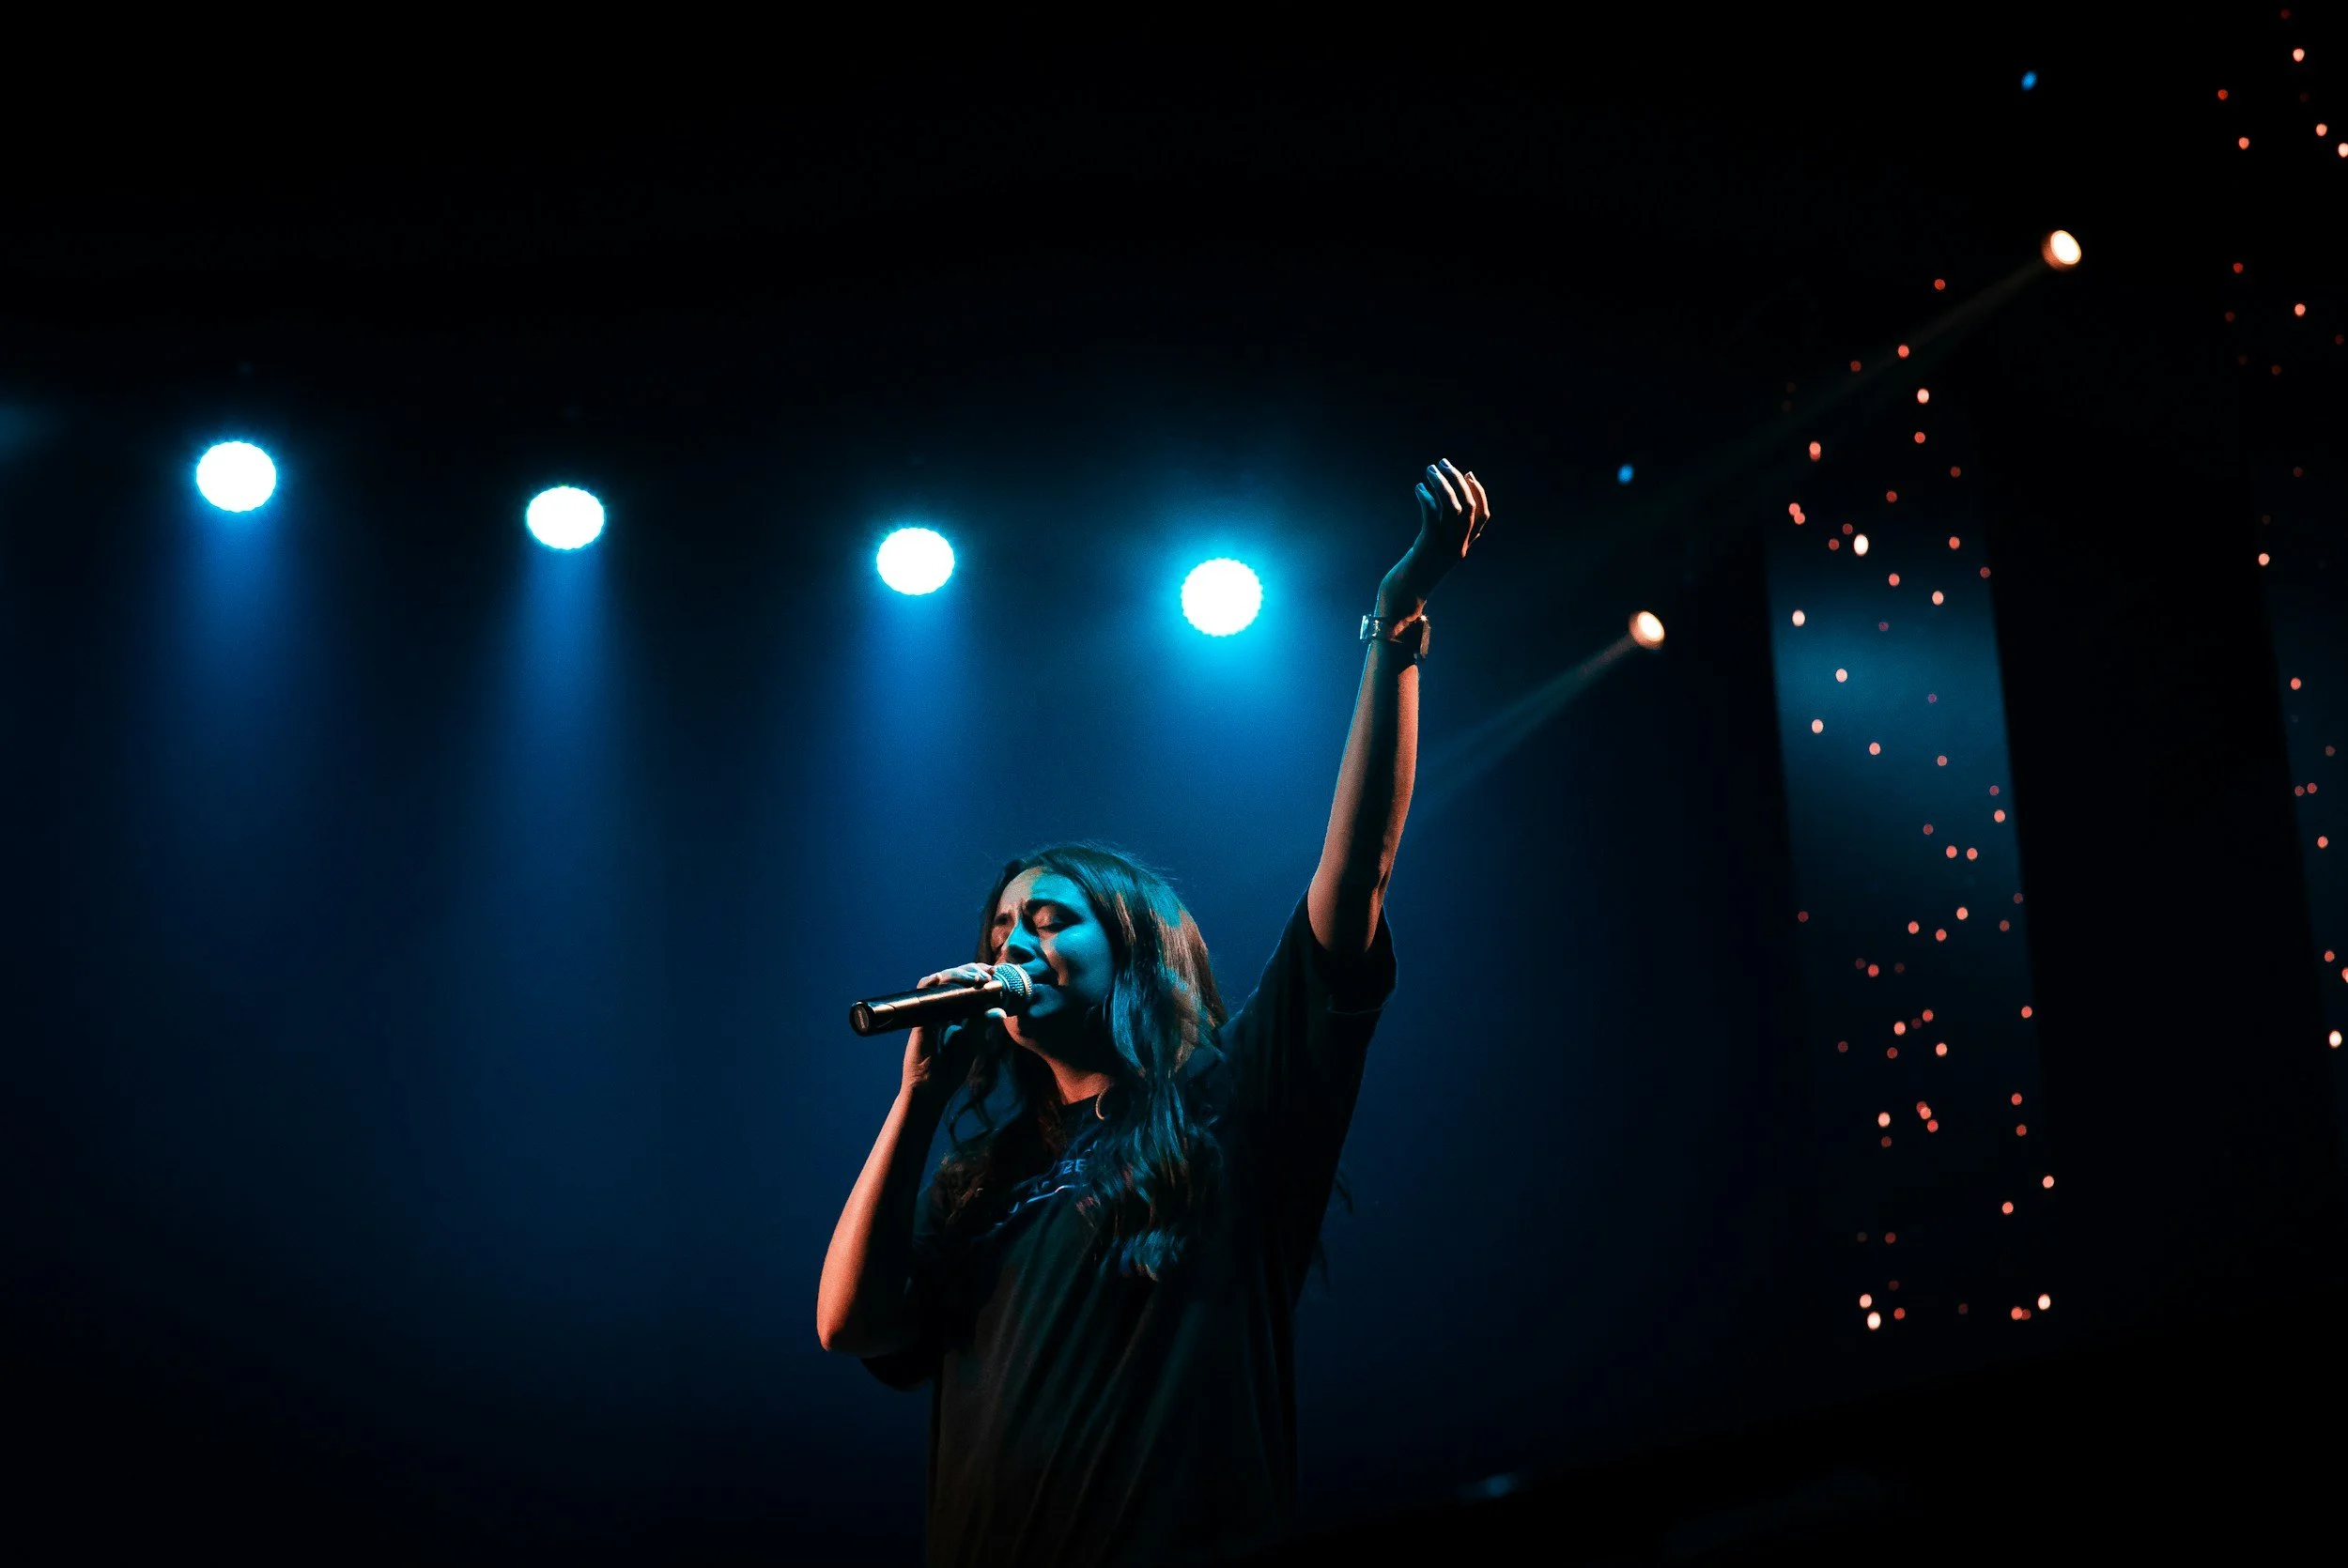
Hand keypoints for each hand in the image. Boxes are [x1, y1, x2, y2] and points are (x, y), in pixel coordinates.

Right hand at [901, 963, 1002, 1104]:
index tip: (993, 973)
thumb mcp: (973, 1043)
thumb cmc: (952, 1068)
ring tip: (976, 979)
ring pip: (938, 981)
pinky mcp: (920, 1020)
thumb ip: (982, 1024)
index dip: (976, 976)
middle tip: (987, 974)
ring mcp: (929, 1013)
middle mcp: (940, 1010)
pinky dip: (933, 983)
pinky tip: (946, 979)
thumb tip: (1001, 1010)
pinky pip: (923, 995)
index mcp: (955, 1014)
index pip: (964, 987)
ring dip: (957, 975)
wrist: (933, 1089)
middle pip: (952, 979)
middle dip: (970, 971)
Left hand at [1380, 459, 1491, 618]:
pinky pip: (1432, 515)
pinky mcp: (1427, 547)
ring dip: (1442, 483)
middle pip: (1469, 507)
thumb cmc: (1413, 575)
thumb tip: (1438, 502)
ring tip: (1430, 469)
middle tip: (1443, 462)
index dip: (1479, 492)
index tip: (1468, 474)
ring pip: (1453, 508)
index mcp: (1463, 548)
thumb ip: (1440, 532)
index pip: (1483, 516)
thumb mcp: (1432, 551)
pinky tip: (1418, 489)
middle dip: (1458, 480)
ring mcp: (1444, 548)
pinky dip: (1427, 497)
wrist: (1402, 599)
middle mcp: (1458, 547)